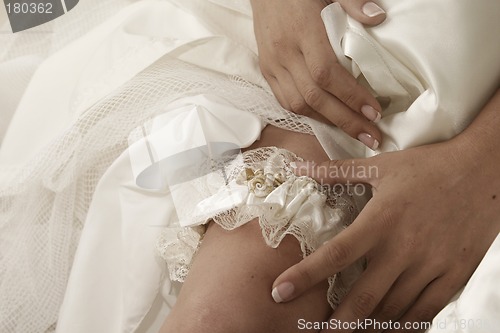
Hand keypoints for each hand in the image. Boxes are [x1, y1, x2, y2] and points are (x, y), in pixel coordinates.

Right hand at [250, 0, 385, 149]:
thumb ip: (353, 2)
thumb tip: (379, 18)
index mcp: (303, 30)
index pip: (327, 73)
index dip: (351, 96)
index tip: (375, 112)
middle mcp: (285, 52)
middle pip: (315, 97)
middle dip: (345, 120)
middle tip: (372, 136)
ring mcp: (272, 64)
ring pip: (298, 104)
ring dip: (328, 122)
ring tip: (353, 132)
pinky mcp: (266, 70)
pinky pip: (285, 100)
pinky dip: (308, 113)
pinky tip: (327, 119)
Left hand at [270, 127, 499, 330]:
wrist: (485, 171)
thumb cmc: (429, 168)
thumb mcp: (381, 166)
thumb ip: (335, 171)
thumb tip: (298, 168)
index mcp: (381, 221)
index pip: (335, 255)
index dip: (304, 276)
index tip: (279, 292)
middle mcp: (404, 248)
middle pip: (363, 296)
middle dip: (336, 322)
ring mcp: (431, 265)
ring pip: (393, 310)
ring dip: (367, 327)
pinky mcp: (454, 275)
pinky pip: (425, 311)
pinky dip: (404, 326)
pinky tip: (388, 330)